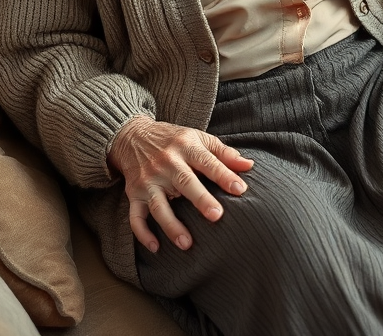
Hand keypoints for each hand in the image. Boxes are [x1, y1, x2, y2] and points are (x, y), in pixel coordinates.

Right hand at [107, 116, 253, 251]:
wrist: (133, 136)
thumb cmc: (174, 140)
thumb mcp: (199, 138)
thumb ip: (224, 153)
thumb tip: (249, 166)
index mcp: (186, 147)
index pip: (208, 162)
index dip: (224, 175)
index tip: (240, 189)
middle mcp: (166, 163)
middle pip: (184, 182)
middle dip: (200, 199)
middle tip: (216, 216)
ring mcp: (148, 180)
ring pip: (159, 205)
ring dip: (171, 225)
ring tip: (187, 244)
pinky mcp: (134, 194)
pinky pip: (135, 217)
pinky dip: (143, 233)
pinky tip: (156, 247)